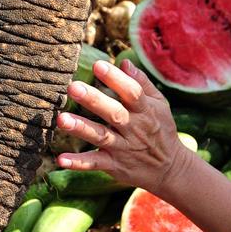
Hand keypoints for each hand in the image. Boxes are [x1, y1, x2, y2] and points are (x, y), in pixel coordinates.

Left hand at [55, 60, 193, 197]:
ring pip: (101, 136)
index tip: (99, 65)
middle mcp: (133, 128)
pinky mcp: (114, 165)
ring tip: (61, 119)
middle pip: (113, 113)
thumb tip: (124, 61)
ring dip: (81, 128)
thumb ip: (141, 84)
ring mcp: (123, 148)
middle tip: (73, 87)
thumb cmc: (160, 130)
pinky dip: (78, 163)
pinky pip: (94, 163)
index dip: (116, 79)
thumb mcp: (159, 105)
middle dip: (93, 100)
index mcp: (145, 111)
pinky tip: (60, 159)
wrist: (170, 169)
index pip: (132, 92)